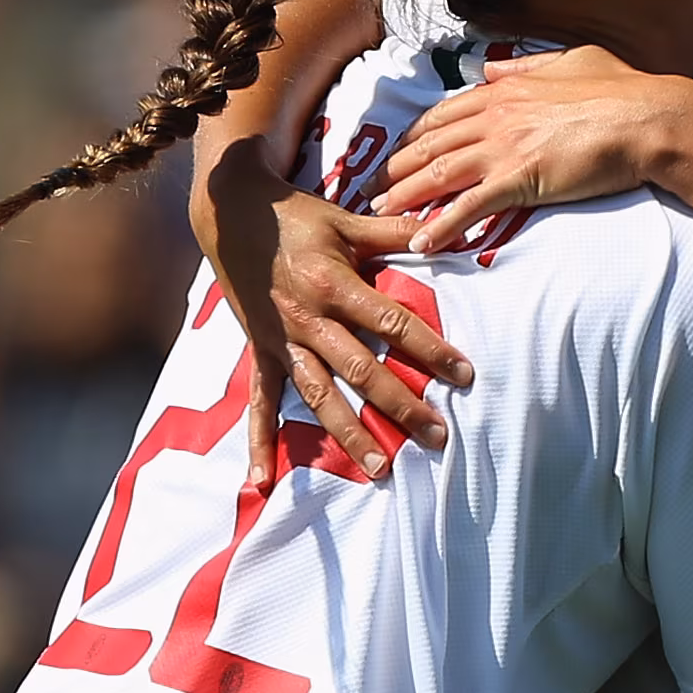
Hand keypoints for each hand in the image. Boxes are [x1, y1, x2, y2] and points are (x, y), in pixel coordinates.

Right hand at [198, 136, 473, 484]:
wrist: (228, 213)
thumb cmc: (295, 216)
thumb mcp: (345, 220)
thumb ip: (395, 233)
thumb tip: (444, 231)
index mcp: (333, 285)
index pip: (391, 324)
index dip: (430, 350)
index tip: (464, 375)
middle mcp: (307, 320)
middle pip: (361, 371)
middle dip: (400, 406)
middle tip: (436, 437)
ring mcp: (281, 340)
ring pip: (318, 396)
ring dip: (349, 434)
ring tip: (379, 469)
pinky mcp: (260, 351)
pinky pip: (260, 401)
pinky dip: (260, 441)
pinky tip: (262, 479)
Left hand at [376, 47, 683, 242]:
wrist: (646, 119)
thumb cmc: (620, 90)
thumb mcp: (571, 60)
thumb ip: (529, 63)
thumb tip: (497, 64)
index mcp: (506, 88)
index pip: (444, 113)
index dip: (414, 134)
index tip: (397, 150)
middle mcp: (495, 115)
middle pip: (430, 142)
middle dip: (395, 166)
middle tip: (371, 187)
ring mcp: (505, 146)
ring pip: (439, 172)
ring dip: (405, 195)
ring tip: (380, 214)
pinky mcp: (520, 179)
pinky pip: (470, 206)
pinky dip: (442, 226)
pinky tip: (423, 242)